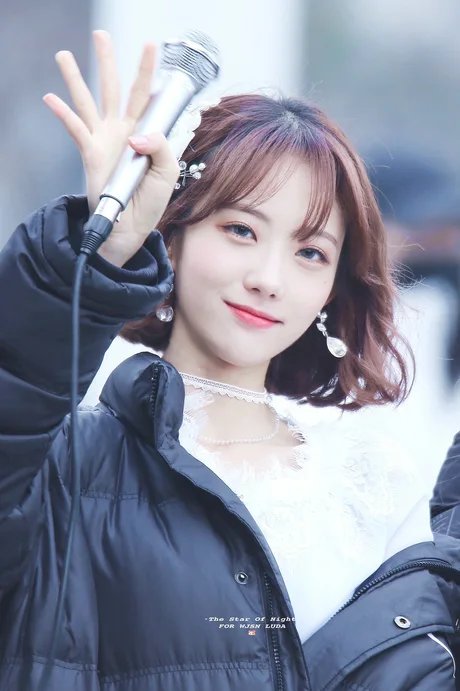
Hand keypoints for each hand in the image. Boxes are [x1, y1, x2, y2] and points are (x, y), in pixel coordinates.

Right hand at [43, 30, 179, 265]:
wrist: (130, 227)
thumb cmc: (150, 200)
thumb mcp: (168, 173)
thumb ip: (162, 148)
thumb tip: (139, 135)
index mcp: (144, 132)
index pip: (147, 95)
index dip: (148, 72)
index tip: (151, 46)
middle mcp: (122, 130)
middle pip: (114, 88)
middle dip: (108, 61)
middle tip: (100, 35)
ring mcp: (104, 140)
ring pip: (88, 102)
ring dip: (75, 78)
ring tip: (63, 55)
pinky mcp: (91, 154)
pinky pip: (76, 129)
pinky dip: (63, 114)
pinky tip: (51, 98)